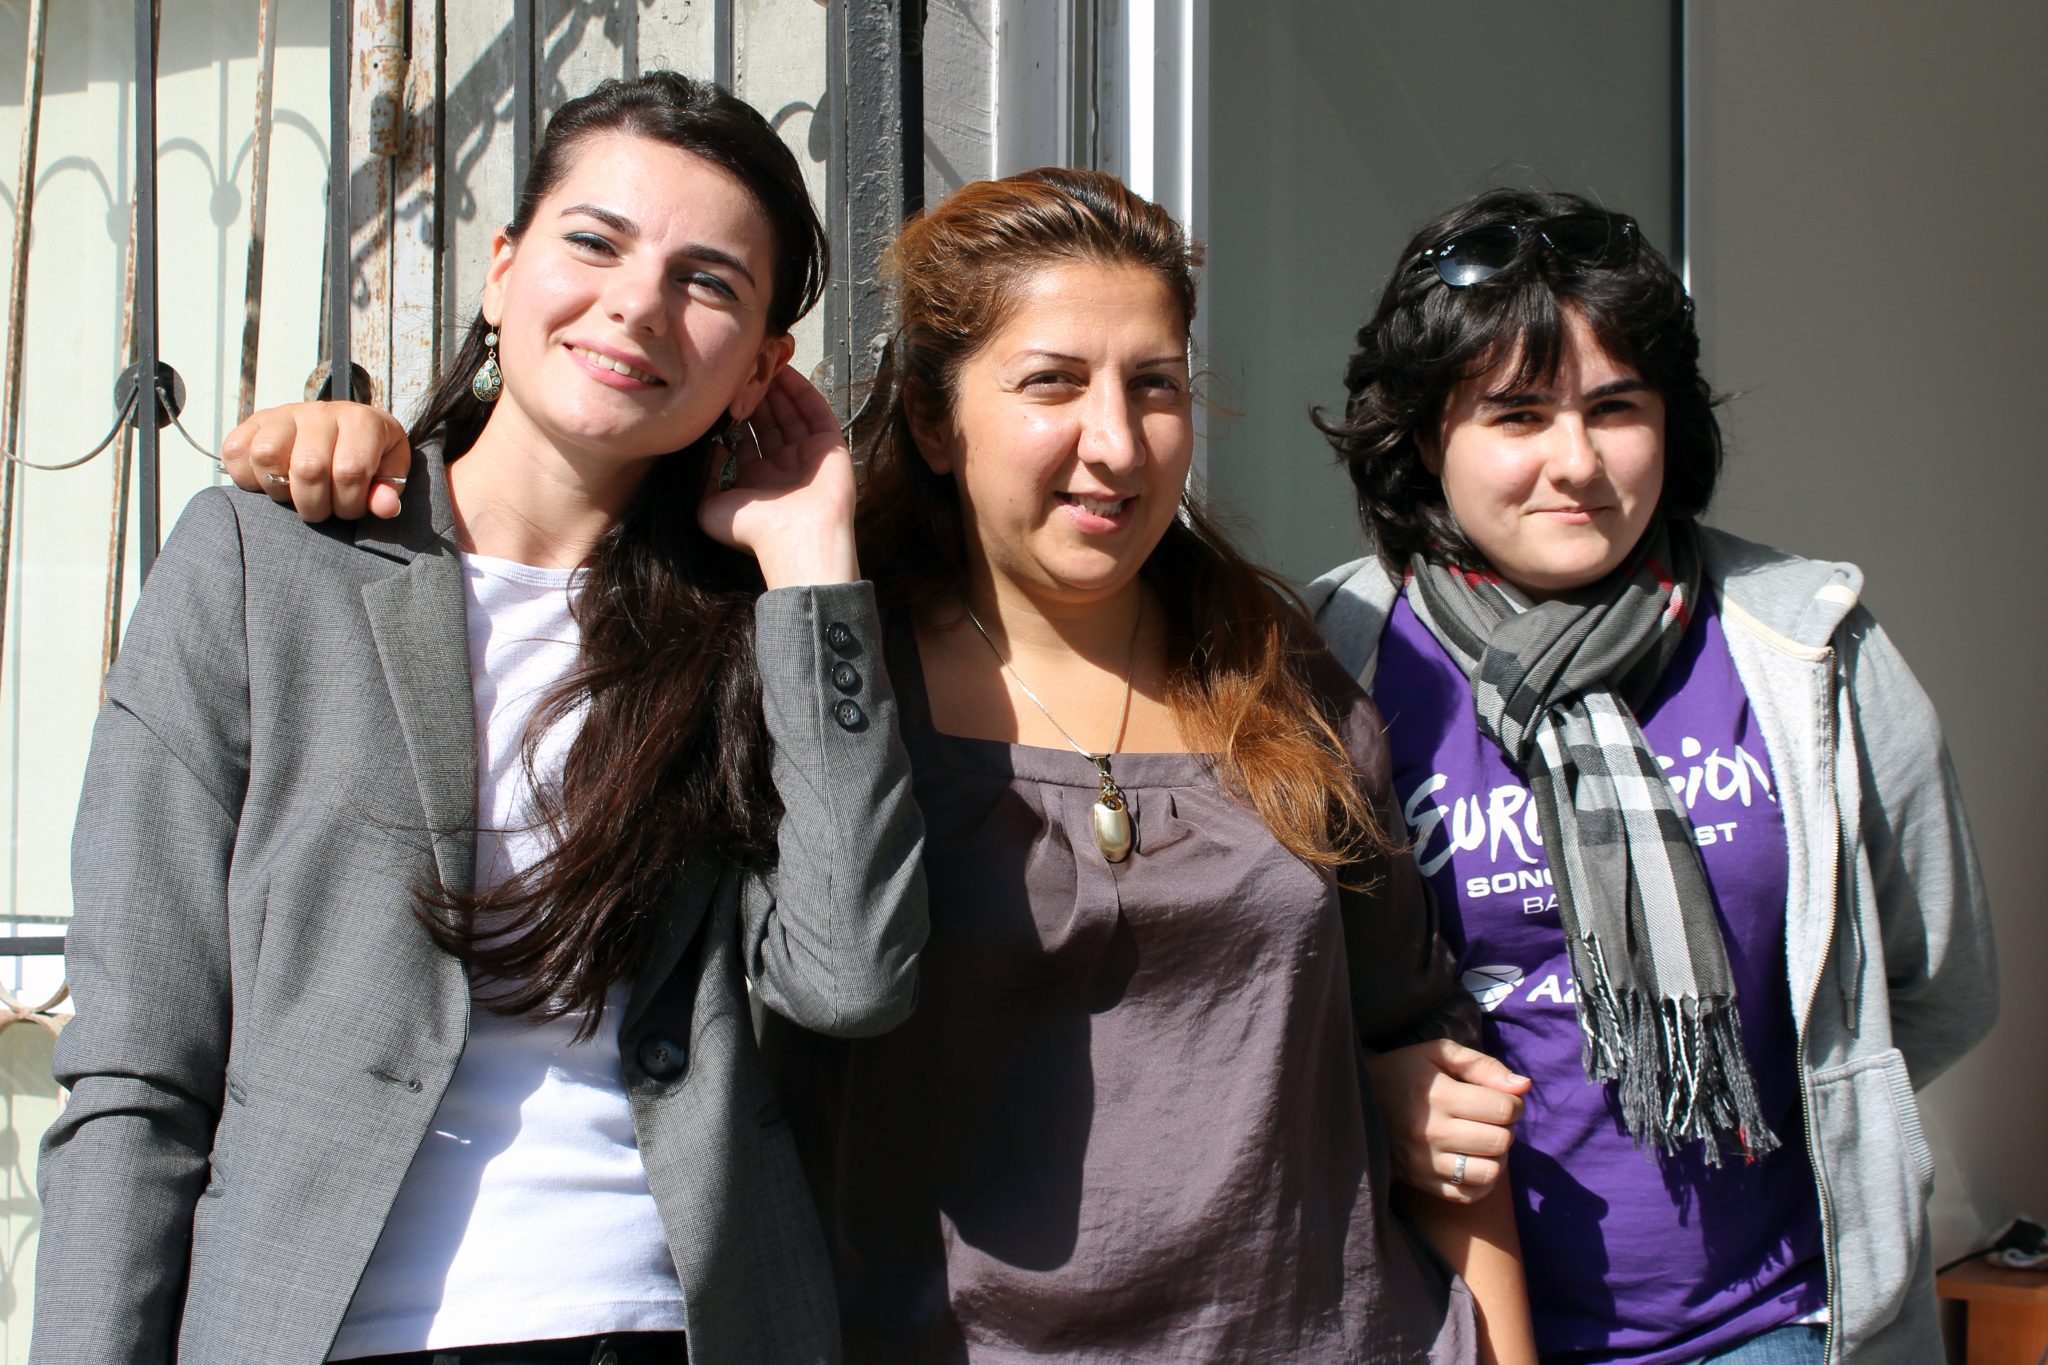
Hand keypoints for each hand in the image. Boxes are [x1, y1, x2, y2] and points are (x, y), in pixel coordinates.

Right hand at [219, 401, 411, 522]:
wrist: (342, 426)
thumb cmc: (367, 454)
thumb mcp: (388, 470)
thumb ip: (388, 490)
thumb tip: (385, 507)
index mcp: (360, 420)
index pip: (350, 471)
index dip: (350, 503)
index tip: (350, 507)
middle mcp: (320, 411)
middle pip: (308, 468)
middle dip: (315, 505)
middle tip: (321, 508)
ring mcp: (283, 413)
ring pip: (266, 456)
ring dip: (279, 490)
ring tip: (295, 494)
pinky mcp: (253, 422)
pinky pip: (236, 452)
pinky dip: (247, 477)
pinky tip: (269, 483)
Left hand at [697, 366, 858, 587]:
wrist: (796, 539)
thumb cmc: (752, 530)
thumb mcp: (710, 506)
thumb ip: (704, 476)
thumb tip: (707, 445)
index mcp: (757, 480)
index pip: (745, 438)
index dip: (734, 413)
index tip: (722, 390)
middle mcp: (782, 466)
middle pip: (768, 421)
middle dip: (756, 395)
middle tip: (743, 368)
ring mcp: (807, 455)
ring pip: (791, 413)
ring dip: (777, 388)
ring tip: (763, 361)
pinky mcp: (829, 446)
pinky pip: (815, 412)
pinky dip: (802, 391)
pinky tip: (788, 371)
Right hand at [1366, 1039, 1529, 1204]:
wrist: (1354, 1103)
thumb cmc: (1404, 1073)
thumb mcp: (1439, 1054)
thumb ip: (1483, 1065)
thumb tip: (1524, 1087)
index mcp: (1437, 1096)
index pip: (1504, 1108)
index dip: (1512, 1102)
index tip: (1497, 1097)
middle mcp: (1430, 1133)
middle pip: (1501, 1141)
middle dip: (1505, 1127)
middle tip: (1489, 1118)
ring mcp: (1425, 1163)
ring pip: (1491, 1172)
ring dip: (1496, 1156)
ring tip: (1482, 1140)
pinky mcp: (1422, 1184)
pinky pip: (1470, 1195)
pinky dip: (1481, 1181)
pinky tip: (1472, 1160)